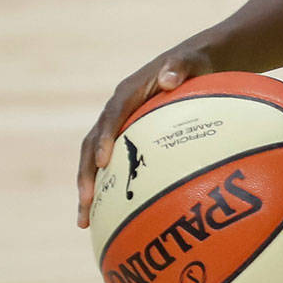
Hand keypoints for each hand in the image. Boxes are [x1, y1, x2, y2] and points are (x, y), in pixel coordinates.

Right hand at [76, 44, 215, 227]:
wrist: (196, 64)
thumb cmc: (197, 63)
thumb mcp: (192, 61)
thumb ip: (180, 68)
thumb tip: (168, 78)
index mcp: (127, 94)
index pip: (111, 117)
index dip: (104, 138)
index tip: (105, 162)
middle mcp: (116, 112)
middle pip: (91, 146)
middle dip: (85, 175)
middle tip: (85, 204)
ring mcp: (120, 128)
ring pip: (96, 161)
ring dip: (89, 190)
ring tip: (85, 221)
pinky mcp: (128, 141)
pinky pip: (117, 167)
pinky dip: (113, 190)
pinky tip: (115, 218)